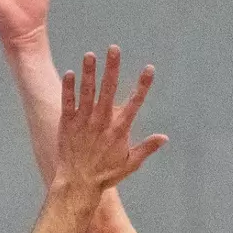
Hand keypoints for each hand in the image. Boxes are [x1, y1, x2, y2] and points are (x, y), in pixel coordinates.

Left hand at [54, 47, 166, 196]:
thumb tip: (164, 137)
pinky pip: (68, 102)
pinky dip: (69, 88)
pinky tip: (71, 73)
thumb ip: (147, 148)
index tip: (149, 69)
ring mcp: (84, 122)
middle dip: (112, 68)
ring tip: (90, 55)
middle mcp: (102, 122)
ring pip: (87, 92)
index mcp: (119, 130)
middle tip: (114, 49)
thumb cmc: (105, 175)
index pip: (135, 103)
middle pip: (109, 90)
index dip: (142, 85)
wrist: (78, 183)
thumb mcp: (130, 164)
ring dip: (89, 72)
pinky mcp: (68, 124)